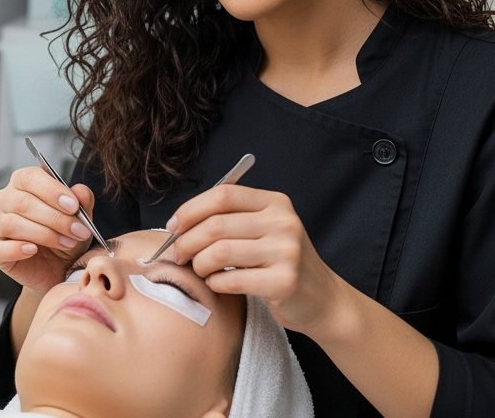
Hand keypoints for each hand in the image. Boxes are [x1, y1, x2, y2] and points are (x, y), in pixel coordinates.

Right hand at [0, 166, 96, 293]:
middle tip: (78, 231)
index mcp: (23, 184)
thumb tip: (80, 191)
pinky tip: (33, 250)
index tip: (73, 206)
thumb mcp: (81, 220)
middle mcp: (5, 200)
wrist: (59, 270)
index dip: (52, 191)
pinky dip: (16, 249)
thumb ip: (82, 203)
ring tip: (66, 243)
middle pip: (22, 202)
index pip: (29, 177)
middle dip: (55, 218)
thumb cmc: (65, 237)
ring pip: (11, 223)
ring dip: (43, 234)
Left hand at [167, 185, 345, 334]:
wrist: (322, 299)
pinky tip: (217, 284)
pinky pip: (231, 280)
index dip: (190, 210)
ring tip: (200, 270)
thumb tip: (177, 224)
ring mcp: (287, 252)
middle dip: (186, 242)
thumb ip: (229, 219)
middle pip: (216, 225)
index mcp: (275, 202)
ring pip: (220, 252)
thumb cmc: (279, 262)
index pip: (222, 195)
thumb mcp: (263, 229)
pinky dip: (214, 283)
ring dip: (199, 264)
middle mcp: (284, 223)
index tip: (173, 227)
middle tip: (177, 255)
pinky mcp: (285, 282)